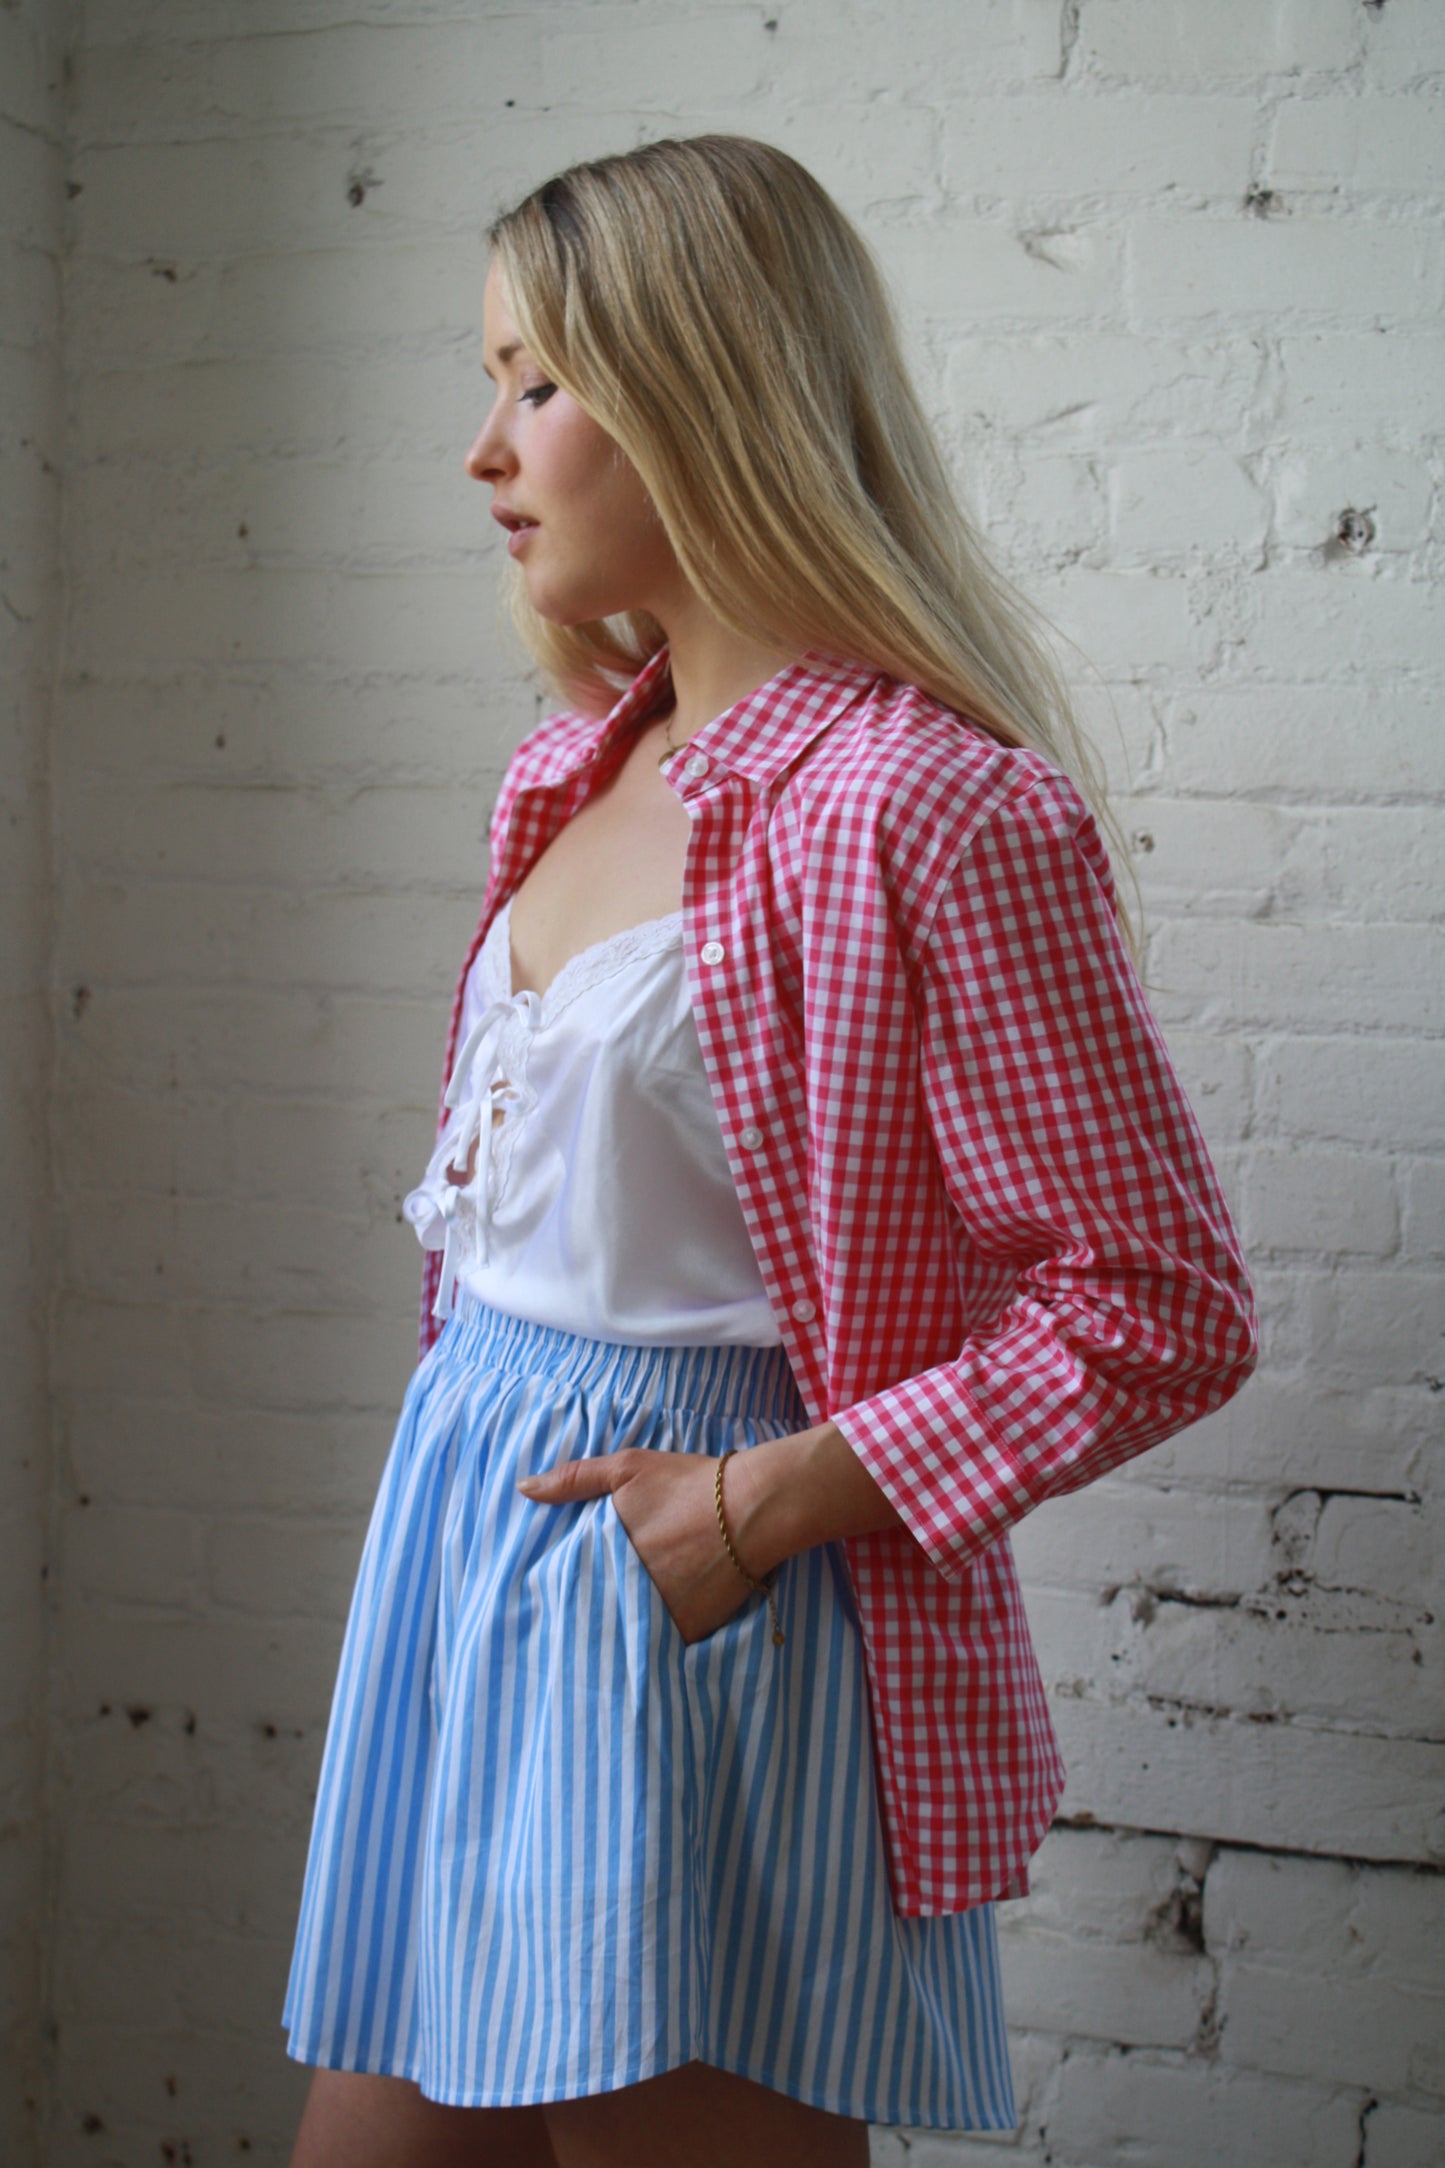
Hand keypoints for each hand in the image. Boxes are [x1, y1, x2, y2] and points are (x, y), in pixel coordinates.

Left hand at [517, 1448, 760, 1644]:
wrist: (754, 1506)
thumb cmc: (689, 1483)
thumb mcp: (628, 1468)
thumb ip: (573, 1479)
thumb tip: (523, 1489)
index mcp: (604, 1554)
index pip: (570, 1583)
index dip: (566, 1589)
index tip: (560, 1595)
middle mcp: (627, 1590)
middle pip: (597, 1611)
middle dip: (591, 1614)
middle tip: (584, 1620)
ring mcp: (659, 1615)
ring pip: (627, 1632)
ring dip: (620, 1631)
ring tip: (612, 1636)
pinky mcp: (688, 1632)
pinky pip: (662, 1646)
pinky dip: (656, 1643)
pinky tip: (649, 1642)